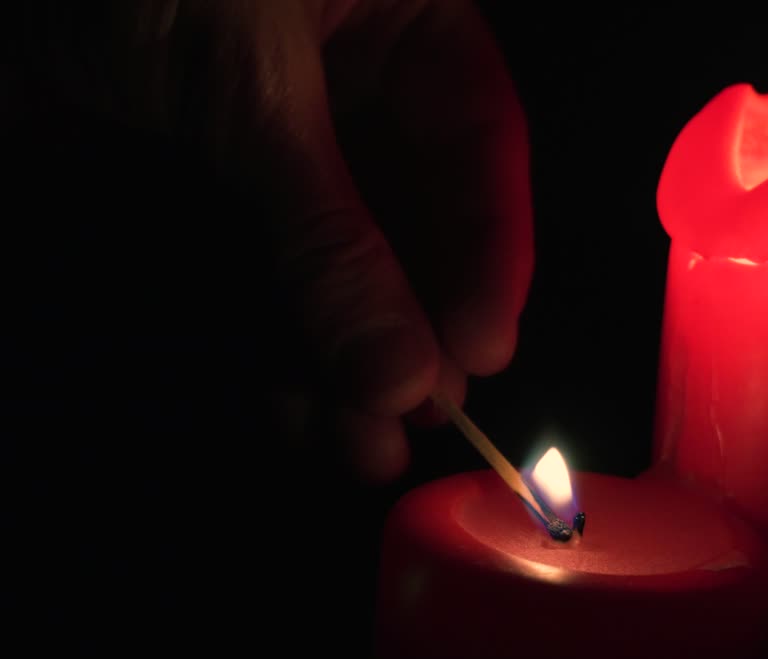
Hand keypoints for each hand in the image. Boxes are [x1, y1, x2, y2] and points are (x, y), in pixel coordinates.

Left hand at [14, 0, 532, 481]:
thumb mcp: (248, 76)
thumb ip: (326, 225)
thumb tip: (400, 368)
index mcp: (399, 21)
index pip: (480, 142)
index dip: (490, 251)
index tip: (481, 346)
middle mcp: (356, 89)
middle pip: (418, 222)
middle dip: (420, 325)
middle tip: (424, 412)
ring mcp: (279, 149)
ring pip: (343, 269)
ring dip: (353, 357)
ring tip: (364, 439)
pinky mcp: (209, 203)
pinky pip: (261, 286)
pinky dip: (275, 349)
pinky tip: (295, 407)